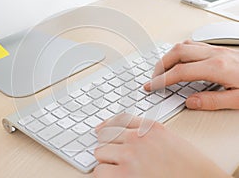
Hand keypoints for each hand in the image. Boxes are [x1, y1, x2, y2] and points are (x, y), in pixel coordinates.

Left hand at [93, 113, 230, 177]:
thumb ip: (149, 134)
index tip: (101, 129)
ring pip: (99, 153)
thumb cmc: (191, 167)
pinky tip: (114, 177)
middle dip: (108, 146)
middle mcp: (137, 139)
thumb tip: (127, 135)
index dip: (107, 125)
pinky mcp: (124, 175)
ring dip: (105, 161)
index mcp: (150, 129)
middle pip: (104, 135)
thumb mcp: (171, 141)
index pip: (119, 119)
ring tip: (116, 170)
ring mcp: (129, 156)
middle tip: (113, 156)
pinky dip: (104, 175)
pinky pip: (99, 171)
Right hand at [144, 40, 238, 109]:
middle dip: (160, 65)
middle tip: (154, 78)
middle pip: (177, 53)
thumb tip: (190, 102)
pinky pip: (193, 44)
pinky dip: (180, 51)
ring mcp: (216, 49)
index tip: (151, 86)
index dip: (161, 79)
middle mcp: (215, 55)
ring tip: (162, 69)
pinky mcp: (219, 49)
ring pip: (183, 45)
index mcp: (217, 68)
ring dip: (168, 56)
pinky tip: (179, 60)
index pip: (180, 72)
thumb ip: (212, 101)